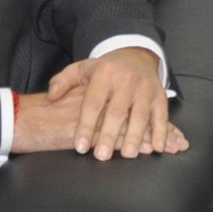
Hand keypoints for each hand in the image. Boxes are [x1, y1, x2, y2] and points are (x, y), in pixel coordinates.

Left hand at [23, 48, 186, 158]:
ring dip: (135, 136)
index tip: (80, 146)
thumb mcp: (81, 69)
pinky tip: (156, 147)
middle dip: (109, 135)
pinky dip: (160, 131)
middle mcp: (126, 80)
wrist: (136, 55)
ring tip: (128, 154)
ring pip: (140, 114)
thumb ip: (63, 82)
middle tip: (102, 155)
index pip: (93, 103)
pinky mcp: (159, 95)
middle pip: (117, 111)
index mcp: (104, 74)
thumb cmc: (105, 70)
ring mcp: (144, 87)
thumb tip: (51, 97)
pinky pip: (161, 114)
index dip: (86, 126)